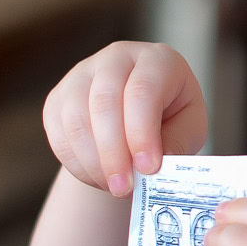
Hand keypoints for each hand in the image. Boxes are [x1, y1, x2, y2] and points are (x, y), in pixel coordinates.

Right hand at [42, 42, 206, 196]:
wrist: (139, 122)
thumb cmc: (172, 120)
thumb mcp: (188, 130)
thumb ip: (176, 143)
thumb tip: (153, 165)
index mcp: (157, 60)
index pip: (143, 91)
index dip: (142, 132)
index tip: (148, 168)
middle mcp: (116, 58)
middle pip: (104, 102)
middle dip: (113, 152)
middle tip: (124, 187)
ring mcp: (82, 75)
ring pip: (76, 118)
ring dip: (93, 161)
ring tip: (114, 186)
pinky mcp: (58, 98)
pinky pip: (58, 132)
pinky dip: (76, 162)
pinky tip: (98, 177)